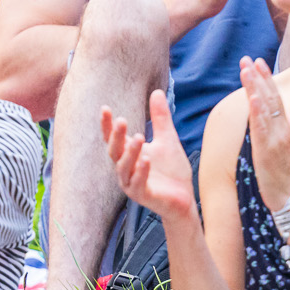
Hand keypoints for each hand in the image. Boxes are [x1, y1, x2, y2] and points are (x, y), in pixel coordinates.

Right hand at [101, 90, 197, 222]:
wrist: (184, 198)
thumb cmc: (172, 171)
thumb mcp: (167, 139)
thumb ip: (160, 118)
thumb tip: (156, 91)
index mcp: (128, 155)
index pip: (113, 138)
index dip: (107, 125)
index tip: (105, 109)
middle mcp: (126, 169)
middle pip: (114, 152)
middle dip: (116, 137)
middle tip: (122, 121)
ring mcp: (132, 184)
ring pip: (124, 168)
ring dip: (130, 153)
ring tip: (138, 137)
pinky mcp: (143, 196)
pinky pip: (138, 184)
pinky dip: (142, 171)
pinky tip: (147, 159)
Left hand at [240, 56, 289, 211]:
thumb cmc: (287, 177)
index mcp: (285, 129)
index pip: (275, 99)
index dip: (266, 80)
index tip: (258, 62)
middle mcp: (282, 131)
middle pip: (270, 98)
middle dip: (259, 77)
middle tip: (248, 58)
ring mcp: (276, 140)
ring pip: (265, 108)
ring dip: (255, 87)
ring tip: (247, 69)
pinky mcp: (267, 151)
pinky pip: (262, 128)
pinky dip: (258, 111)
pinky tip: (252, 97)